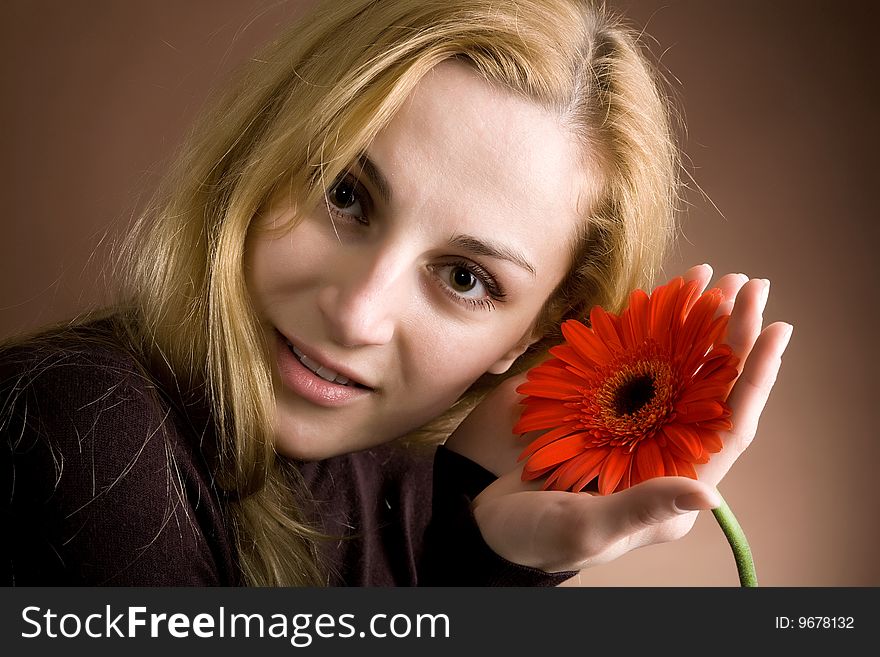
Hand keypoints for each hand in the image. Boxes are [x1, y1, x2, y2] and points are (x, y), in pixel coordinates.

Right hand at [443, 264, 792, 572]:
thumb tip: (710, 495)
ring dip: (701, 329)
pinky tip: (664, 302)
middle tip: (748, 285)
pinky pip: (642, 368)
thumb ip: (642, 507)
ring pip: (682, 374)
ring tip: (719, 282)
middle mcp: (667, 457)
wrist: (491, 525)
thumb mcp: (587, 528)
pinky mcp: (611, 416)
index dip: (755, 379)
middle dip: (734, 338)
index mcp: (674, 488)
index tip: (775, 328)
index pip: (730, 428)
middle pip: (714, 392)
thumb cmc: (539, 538)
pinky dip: (654, 334)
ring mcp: (639, 433)